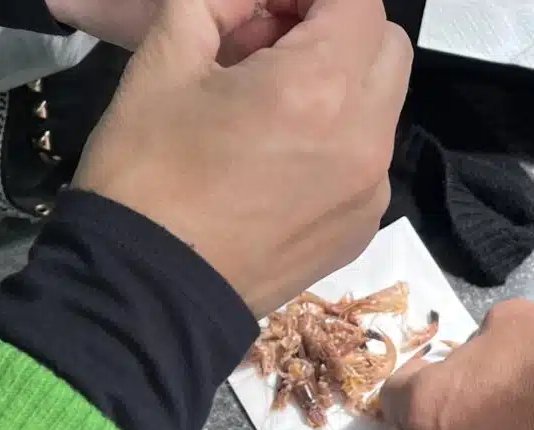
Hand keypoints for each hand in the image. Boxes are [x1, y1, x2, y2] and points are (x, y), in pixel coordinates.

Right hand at [72, 0, 411, 317]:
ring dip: (342, 84)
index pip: (357, 0)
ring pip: (382, 105)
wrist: (149, 296)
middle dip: (337, 29)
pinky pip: (369, 161)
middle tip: (272, 47)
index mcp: (322, 88)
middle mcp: (367, 138)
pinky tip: (282, 160)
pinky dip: (340, 140)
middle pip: (386, 46)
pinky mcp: (361, 230)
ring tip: (273, 105)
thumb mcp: (163, 64)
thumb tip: (248, 3)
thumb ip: (213, 5)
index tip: (268, 7)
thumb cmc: (147, 176)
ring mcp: (372, 191)